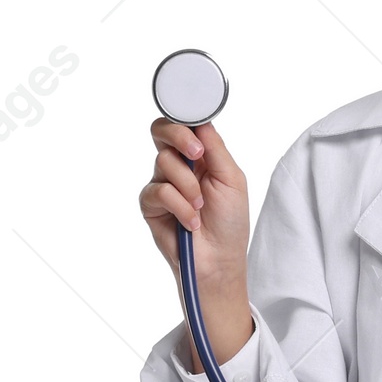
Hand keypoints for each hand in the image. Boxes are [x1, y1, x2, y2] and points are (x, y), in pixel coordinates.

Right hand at [141, 117, 253, 366]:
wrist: (219, 260)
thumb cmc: (230, 222)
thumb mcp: (231, 178)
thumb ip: (215, 147)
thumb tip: (199, 121)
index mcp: (199, 155)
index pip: (183, 124)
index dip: (185, 122)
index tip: (198, 136)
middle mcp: (178, 165)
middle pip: (161, 130)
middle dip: (179, 138)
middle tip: (197, 154)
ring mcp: (162, 183)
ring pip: (163, 162)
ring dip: (188, 186)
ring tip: (201, 206)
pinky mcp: (151, 204)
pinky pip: (158, 191)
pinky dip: (179, 206)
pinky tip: (191, 222)